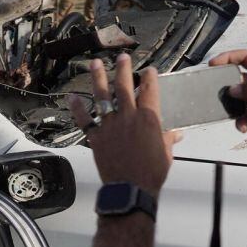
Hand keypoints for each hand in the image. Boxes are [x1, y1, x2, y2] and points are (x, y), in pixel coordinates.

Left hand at [69, 54, 180, 197]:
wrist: (131, 189)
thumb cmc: (151, 173)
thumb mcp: (166, 154)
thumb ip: (168, 139)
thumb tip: (175, 133)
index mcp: (148, 119)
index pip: (150, 90)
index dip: (150, 77)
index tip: (149, 70)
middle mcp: (127, 117)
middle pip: (124, 86)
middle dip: (123, 68)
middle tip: (122, 57)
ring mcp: (110, 125)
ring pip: (102, 96)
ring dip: (98, 78)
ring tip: (95, 64)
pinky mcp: (96, 137)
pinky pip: (84, 120)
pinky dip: (77, 109)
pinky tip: (72, 97)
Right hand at [209, 49, 246, 141]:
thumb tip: (233, 89)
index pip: (245, 58)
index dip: (229, 57)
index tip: (213, 63)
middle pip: (238, 80)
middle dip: (227, 87)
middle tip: (216, 94)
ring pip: (239, 100)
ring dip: (233, 108)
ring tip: (232, 116)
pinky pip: (244, 116)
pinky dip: (241, 122)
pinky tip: (243, 127)